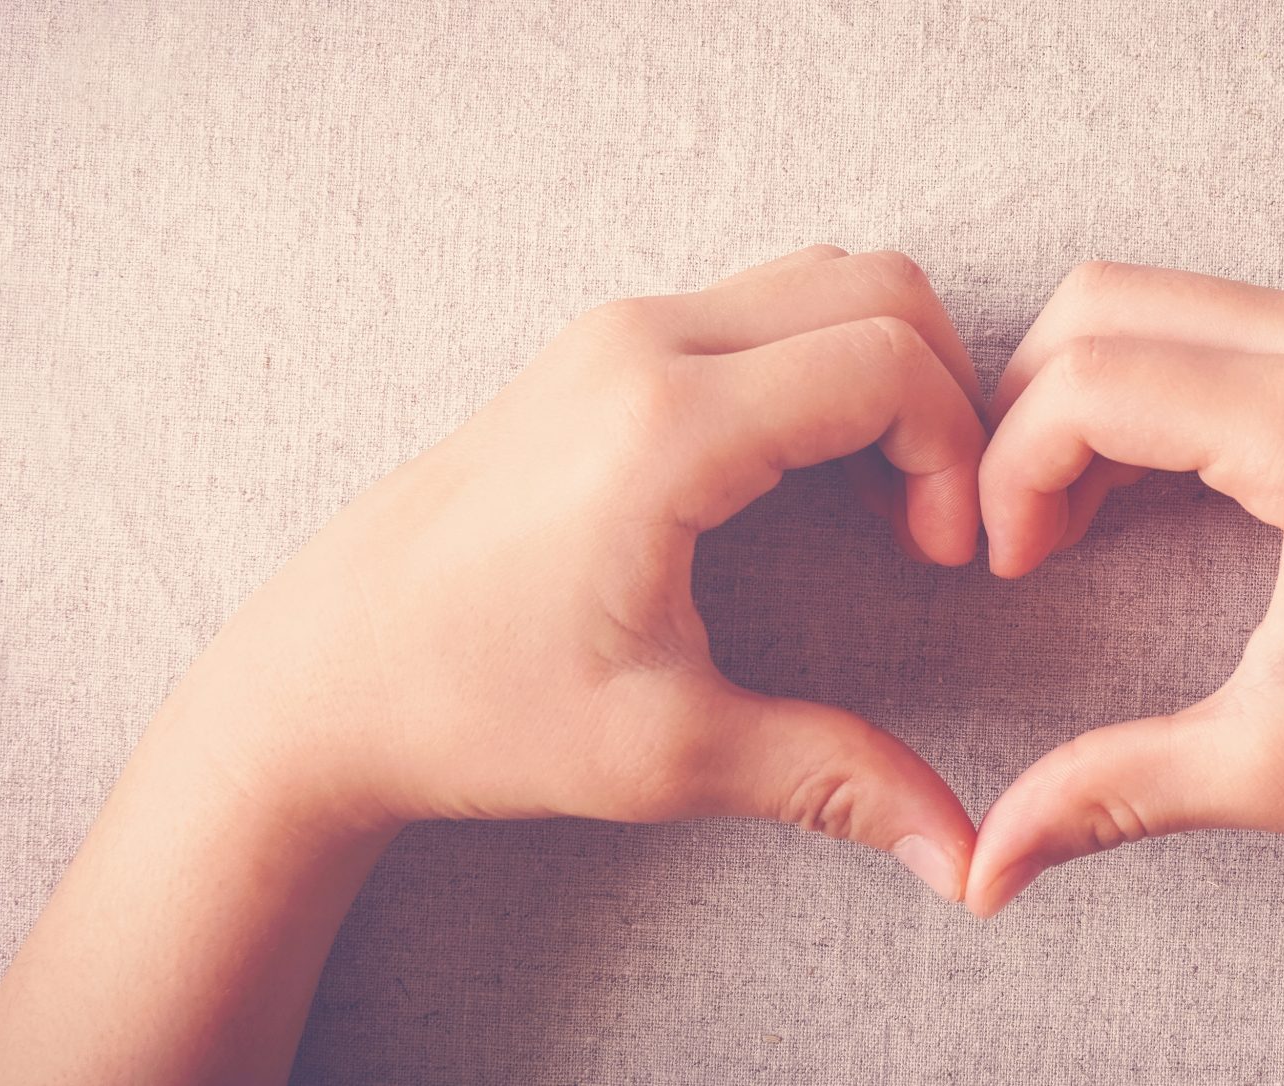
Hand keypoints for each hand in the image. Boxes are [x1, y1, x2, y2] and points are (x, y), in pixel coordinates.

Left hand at [163, 244, 986, 897]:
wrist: (321, 677)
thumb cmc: (470, 709)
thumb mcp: (665, 754)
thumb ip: (830, 779)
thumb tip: (962, 861)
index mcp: (664, 425)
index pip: (887, 365)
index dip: (959, 458)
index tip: (944, 559)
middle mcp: (640, 343)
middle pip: (877, 290)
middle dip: (946, 398)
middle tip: (934, 524)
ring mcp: (613, 333)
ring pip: (823, 281)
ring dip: (889, 372)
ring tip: (886, 502)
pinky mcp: (598, 350)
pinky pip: (762, 307)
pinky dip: (828, 366)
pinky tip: (816, 482)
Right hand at [963, 261, 1283, 915]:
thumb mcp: (1275, 768)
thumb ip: (1114, 794)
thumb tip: (986, 872)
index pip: (1088, 386)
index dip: (1008, 474)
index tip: (1007, 570)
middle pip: (1099, 305)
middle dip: (1024, 414)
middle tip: (1020, 539)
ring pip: (1148, 299)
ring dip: (1082, 397)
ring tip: (1066, 527)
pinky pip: (1210, 321)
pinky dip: (1144, 386)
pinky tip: (1132, 497)